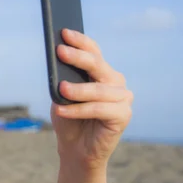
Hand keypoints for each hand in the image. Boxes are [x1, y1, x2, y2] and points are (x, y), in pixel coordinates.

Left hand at [51, 28, 132, 171]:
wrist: (75, 149)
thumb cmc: (68, 118)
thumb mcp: (62, 94)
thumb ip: (64, 78)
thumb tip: (59, 63)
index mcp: (102, 72)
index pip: (93, 51)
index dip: (80, 41)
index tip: (63, 33)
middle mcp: (115, 81)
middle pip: (97, 65)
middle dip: (77, 57)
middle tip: (60, 51)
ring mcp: (122, 98)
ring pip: (98, 90)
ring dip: (77, 89)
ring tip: (60, 89)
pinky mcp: (123, 115)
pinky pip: (98, 109)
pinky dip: (78, 109)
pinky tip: (61, 109)